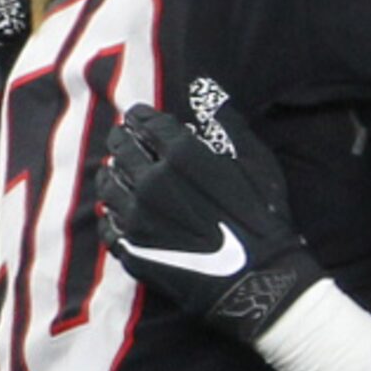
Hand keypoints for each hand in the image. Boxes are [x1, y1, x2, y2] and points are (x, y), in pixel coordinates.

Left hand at [93, 93, 323, 345]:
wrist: (258, 280)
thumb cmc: (263, 219)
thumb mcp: (255, 162)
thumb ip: (225, 123)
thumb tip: (203, 90)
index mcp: (180, 155)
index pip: (144, 122)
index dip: (140, 117)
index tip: (139, 117)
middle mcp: (151, 182)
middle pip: (121, 148)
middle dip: (122, 139)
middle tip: (124, 140)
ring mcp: (136, 217)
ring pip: (108, 184)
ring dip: (112, 174)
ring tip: (117, 172)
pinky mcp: (131, 248)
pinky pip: (107, 224)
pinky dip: (111, 214)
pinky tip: (118, 211)